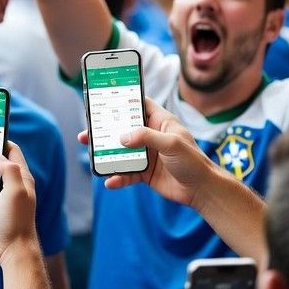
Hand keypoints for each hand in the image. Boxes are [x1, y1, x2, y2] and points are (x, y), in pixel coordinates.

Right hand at [79, 97, 213, 206]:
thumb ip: (147, 137)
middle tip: (87, 132)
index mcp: (161, 122)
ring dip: (106, 154)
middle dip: (105, 131)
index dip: (123, 100)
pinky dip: (117, 177)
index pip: (139, 104)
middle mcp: (151, 136)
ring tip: (91, 156)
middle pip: (123, 129)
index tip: (103, 98)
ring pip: (121, 152)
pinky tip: (110, 181)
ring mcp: (146, 155)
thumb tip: (122, 137)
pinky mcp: (144, 173)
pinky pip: (126, 173)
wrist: (202, 190)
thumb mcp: (172, 143)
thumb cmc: (194, 161)